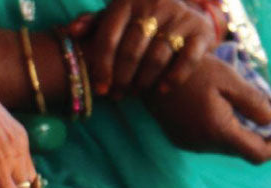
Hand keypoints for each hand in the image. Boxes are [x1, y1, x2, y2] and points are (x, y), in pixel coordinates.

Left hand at [72, 0, 215, 96]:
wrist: (187, 9)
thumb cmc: (143, 17)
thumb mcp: (119, 15)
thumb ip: (95, 23)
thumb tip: (70, 32)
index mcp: (127, 0)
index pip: (110, 36)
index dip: (103, 66)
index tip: (101, 89)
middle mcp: (153, 4)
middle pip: (132, 49)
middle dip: (122, 77)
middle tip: (118, 95)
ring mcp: (178, 16)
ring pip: (157, 55)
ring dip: (144, 80)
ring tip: (137, 93)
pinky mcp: (200, 31)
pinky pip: (186, 59)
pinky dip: (174, 77)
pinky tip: (162, 90)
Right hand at [147, 56, 270, 162]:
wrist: (149, 68)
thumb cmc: (191, 69)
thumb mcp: (228, 79)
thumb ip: (254, 103)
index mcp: (218, 131)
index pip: (258, 153)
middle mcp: (205, 145)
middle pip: (245, 151)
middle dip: (268, 142)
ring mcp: (191, 144)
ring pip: (229, 147)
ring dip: (248, 137)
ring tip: (264, 121)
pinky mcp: (182, 140)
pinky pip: (214, 142)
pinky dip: (230, 133)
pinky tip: (237, 118)